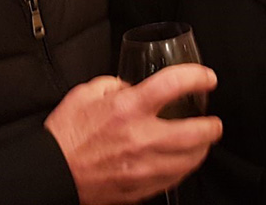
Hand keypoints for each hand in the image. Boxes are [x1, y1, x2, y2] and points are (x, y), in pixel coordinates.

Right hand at [45, 64, 222, 204]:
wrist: (51, 173)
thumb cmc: (65, 134)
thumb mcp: (86, 93)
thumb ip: (115, 84)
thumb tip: (133, 86)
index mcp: (126, 109)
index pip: (172, 84)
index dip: (197, 77)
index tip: (207, 79)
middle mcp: (139, 138)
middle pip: (194, 132)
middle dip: (212, 127)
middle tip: (215, 122)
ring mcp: (142, 167)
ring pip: (189, 160)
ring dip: (201, 150)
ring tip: (202, 143)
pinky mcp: (139, 188)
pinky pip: (173, 179)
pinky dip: (183, 168)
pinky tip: (182, 161)